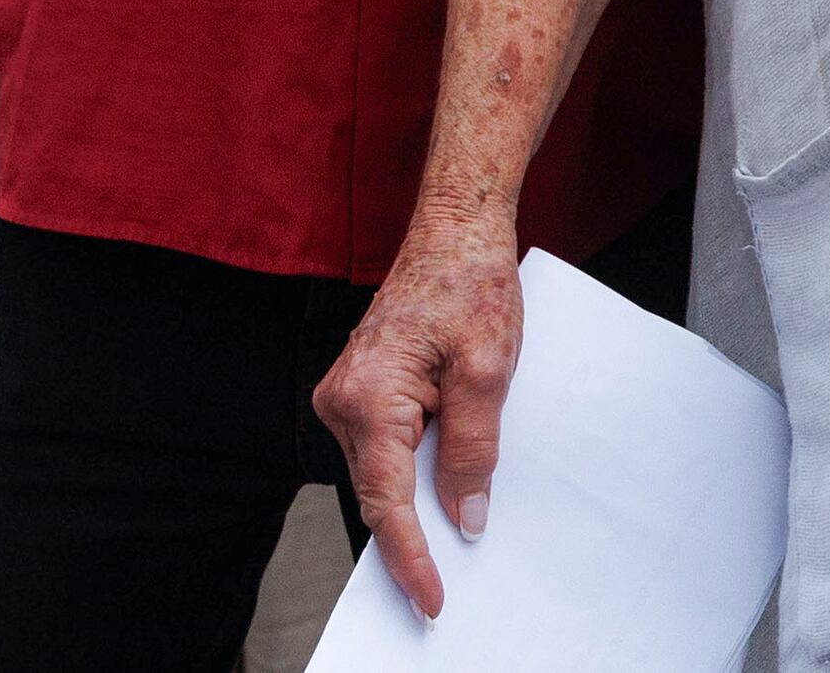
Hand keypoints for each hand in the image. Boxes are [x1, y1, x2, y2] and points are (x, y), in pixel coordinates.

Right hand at [316, 207, 528, 617]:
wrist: (455, 229)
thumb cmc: (471, 284)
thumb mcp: (487, 371)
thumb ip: (472, 449)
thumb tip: (463, 516)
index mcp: (368, 397)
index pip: (385, 501)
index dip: (410, 557)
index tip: (430, 600)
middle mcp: (341, 400)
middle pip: (379, 491)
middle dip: (413, 535)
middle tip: (446, 584)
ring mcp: (345, 395)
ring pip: (382, 470)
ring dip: (418, 493)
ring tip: (459, 519)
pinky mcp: (360, 389)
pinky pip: (385, 445)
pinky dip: (414, 465)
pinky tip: (444, 474)